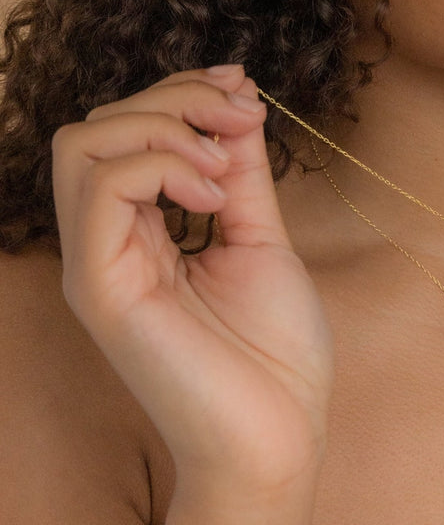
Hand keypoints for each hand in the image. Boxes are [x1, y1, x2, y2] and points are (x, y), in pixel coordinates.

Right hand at [53, 66, 333, 497]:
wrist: (279, 436)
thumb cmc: (276, 351)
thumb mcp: (261, 237)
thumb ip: (240, 173)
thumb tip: (237, 101)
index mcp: (144, 233)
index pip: (127, 133)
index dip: (182, 93)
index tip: (244, 89)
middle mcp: (109, 244)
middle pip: (98, 126)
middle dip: (174, 98)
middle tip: (240, 115)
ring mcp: (99, 265)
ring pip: (84, 144)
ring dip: (165, 127)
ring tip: (224, 166)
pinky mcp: (103, 287)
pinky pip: (100, 188)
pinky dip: (160, 165)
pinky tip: (213, 194)